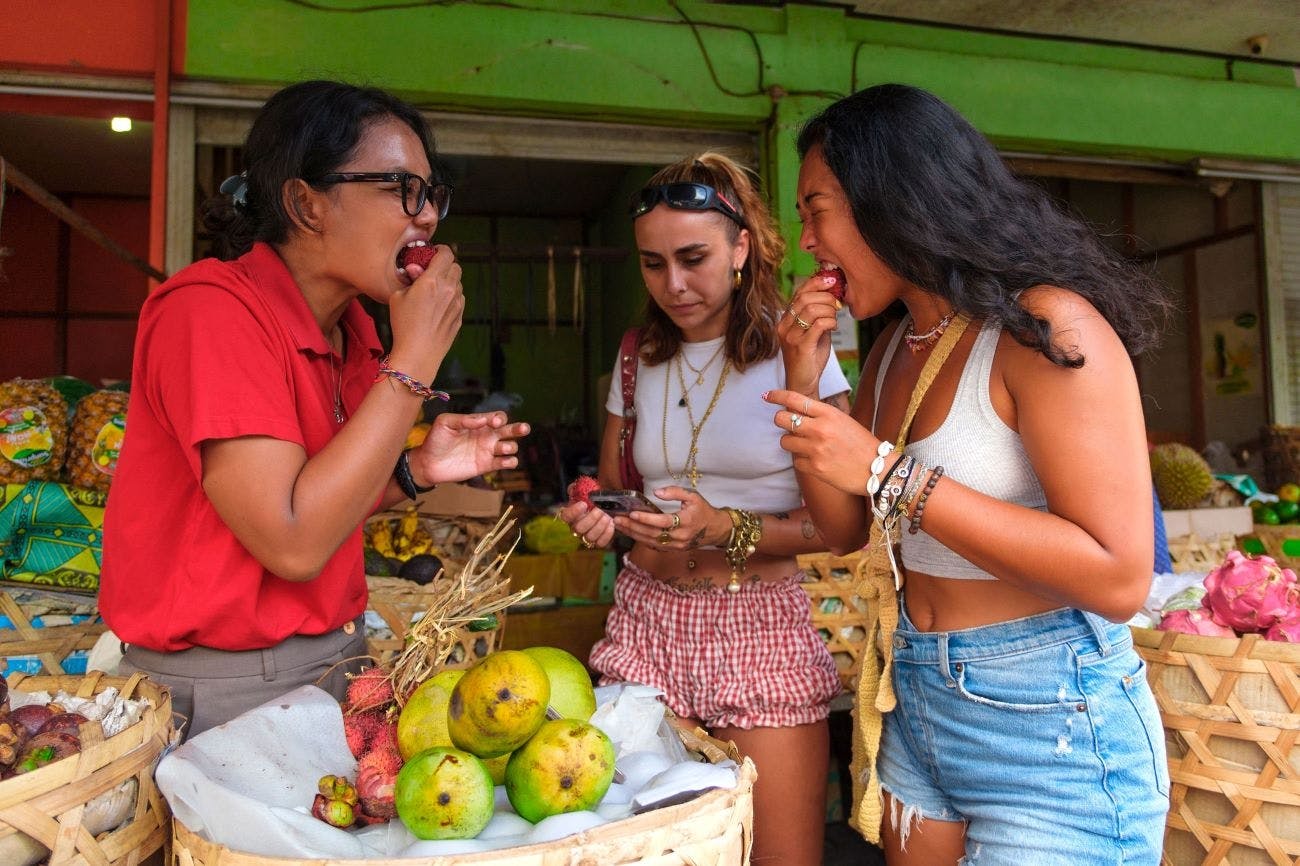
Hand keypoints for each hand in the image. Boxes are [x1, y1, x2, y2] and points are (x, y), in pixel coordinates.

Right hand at [387, 244, 463, 384]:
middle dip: (445, 265)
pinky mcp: (460, 316)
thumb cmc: (404, 325)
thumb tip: (416, 270)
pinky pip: (459, 298)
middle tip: (433, 271)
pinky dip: (451, 296)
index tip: (433, 254)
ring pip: (459, 283)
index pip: (446, 254)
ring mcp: (457, 303)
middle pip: (456, 266)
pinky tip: (438, 306)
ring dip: (449, 281)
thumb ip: (410, 279)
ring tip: (434, 291)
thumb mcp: (398, 297)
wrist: (418, 353)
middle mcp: (449, 289)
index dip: (440, 250)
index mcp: (432, 281)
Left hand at [409, 411, 528, 485]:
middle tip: (524, 428)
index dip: (499, 418)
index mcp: (478, 423)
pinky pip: (505, 463)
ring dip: (510, 446)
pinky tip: (506, 461)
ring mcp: (487, 451)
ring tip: (502, 448)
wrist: (428, 463)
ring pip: (510, 446)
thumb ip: (464, 419)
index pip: (497, 417)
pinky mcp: (486, 466)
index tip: (493, 423)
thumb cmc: (435, 440)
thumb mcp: (445, 423)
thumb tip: (483, 419)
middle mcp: (486, 436)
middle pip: (509, 430)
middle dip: (518, 428)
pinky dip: (510, 462)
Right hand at [558, 492, 615, 549]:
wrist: (606, 503)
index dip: (573, 512)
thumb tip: (573, 489)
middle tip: (600, 510)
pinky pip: (600, 543)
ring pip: (590, 537)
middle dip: (591, 519)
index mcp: (570, 514)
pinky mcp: (598, 541)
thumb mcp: (584, 488)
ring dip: (600, 526)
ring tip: (607, 516)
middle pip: (579, 528)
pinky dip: (607, 534)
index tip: (584, 504)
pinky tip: (612, 523)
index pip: (566, 516)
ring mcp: (586, 536)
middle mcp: (576, 527)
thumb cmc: (593, 496)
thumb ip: (577, 487)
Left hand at [613, 486, 729, 550]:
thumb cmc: (703, 511)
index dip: (647, 518)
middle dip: (633, 526)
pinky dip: (641, 540)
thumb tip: (656, 492)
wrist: (715, 530)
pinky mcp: (673, 549)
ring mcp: (676, 545)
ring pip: (651, 541)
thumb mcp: (693, 496)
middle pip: (653, 533)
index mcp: (686, 521)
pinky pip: (654, 546)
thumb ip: (675, 492)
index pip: (663, 521)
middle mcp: (680, 536)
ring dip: (633, 534)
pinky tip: (630, 533)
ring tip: (619, 526)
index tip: (632, 513)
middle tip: (618, 519)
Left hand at [764, 388, 883, 494]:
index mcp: (829, 414)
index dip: (777, 396)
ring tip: (807, 446)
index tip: (767, 396)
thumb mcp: (843, 421)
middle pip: (781, 419)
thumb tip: (796, 413)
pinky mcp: (815, 468)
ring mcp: (816, 449)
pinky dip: (803, 462)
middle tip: (789, 426)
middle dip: (782, 421)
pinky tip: (817, 461)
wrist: (879, 469)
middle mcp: (820, 429)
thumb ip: (821, 416)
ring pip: (785, 442)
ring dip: (792, 443)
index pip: (795, 399)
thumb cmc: (861, 444)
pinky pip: (796, 462)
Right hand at [777, 271, 841, 396]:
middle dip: (826, 297)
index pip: (798, 293)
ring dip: (830, 311)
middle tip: (837, 304)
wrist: (803, 384)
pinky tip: (833, 327)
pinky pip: (819, 324)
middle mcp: (784, 326)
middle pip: (805, 298)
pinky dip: (830, 322)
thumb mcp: (813, 333)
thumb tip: (832, 298)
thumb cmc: (810, 358)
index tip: (831, 281)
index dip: (815, 283)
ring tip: (835, 318)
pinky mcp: (801, 346)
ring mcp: (791, 336)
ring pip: (812, 309)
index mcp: (785, 321)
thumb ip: (818, 316)